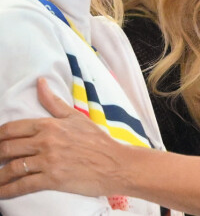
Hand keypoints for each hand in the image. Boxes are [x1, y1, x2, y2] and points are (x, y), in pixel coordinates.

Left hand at [0, 78, 125, 198]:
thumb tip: (40, 82)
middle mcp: (46, 141)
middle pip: (7, 148)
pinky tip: (1, 192)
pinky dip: (7, 190)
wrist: (114, 163)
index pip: (13, 128)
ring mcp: (48, 160)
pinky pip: (22, 185)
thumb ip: (54, 102)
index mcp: (50, 125)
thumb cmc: (97, 140)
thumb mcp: (76, 117)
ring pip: (11, 168)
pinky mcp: (51, 179)